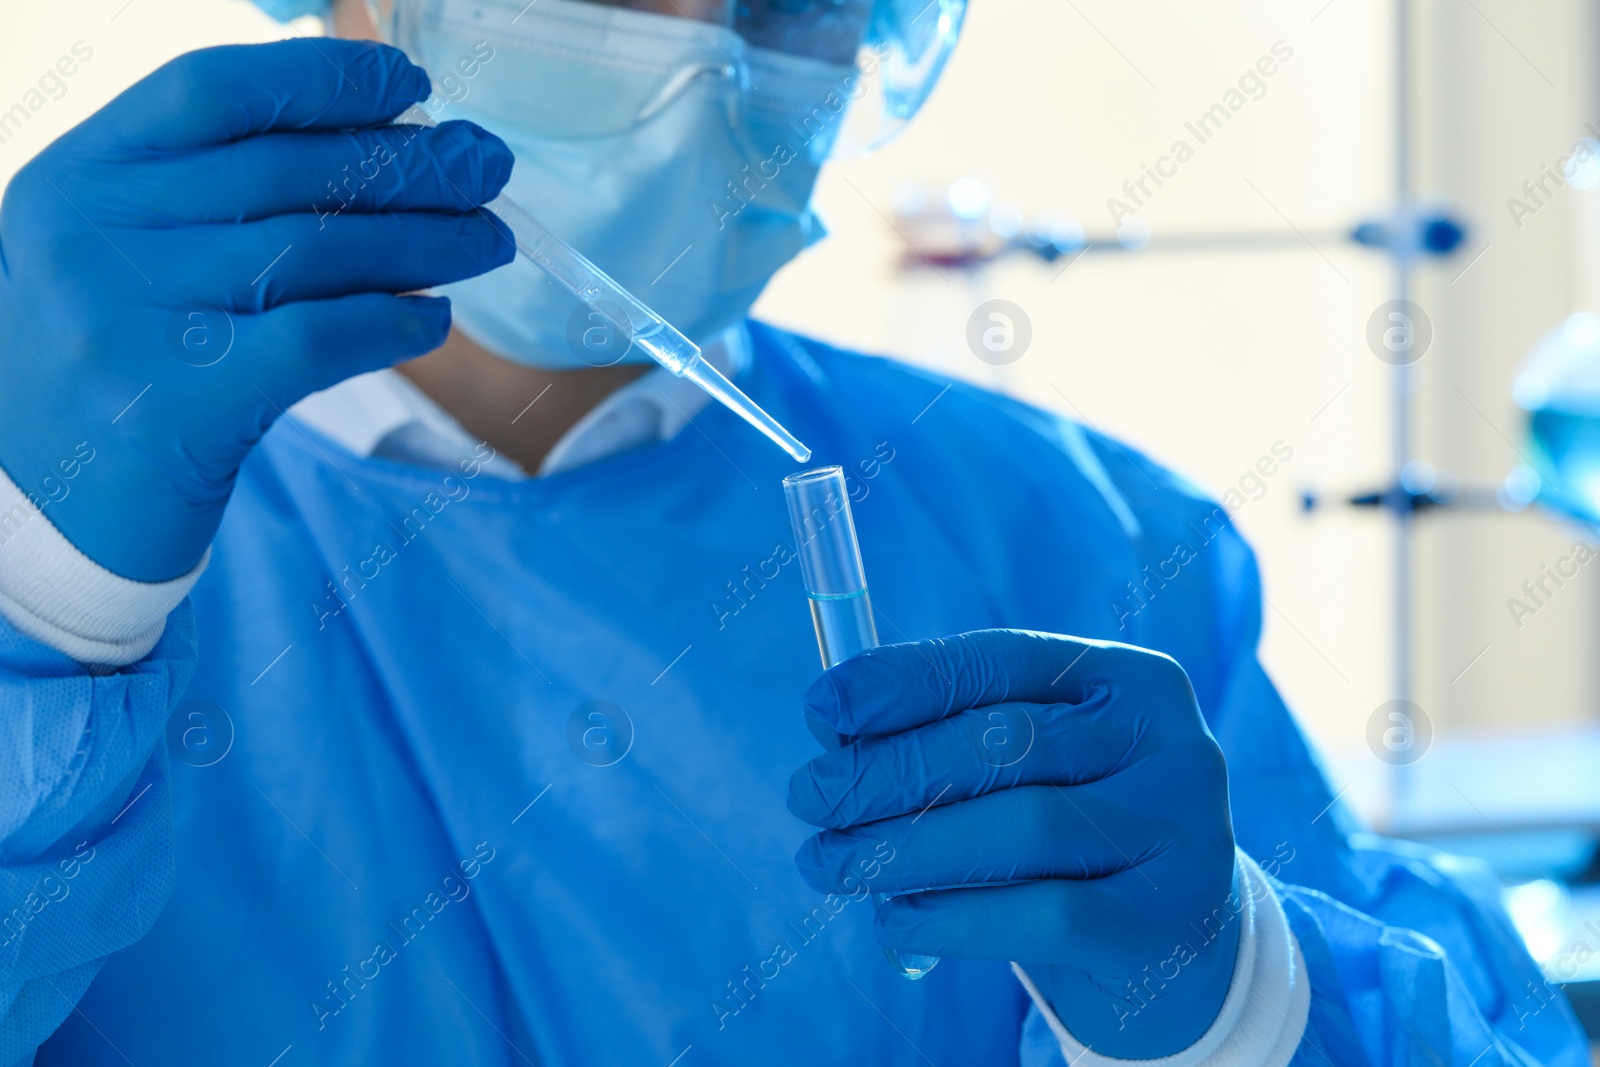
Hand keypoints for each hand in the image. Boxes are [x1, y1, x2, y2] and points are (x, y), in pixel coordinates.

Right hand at [0, 40, 514, 580]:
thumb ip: (229, 200)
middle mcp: (92, 234)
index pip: (215, 89)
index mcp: (81, 174)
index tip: (409, 85)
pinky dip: (391, 323)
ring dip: (426, 242)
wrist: (49, 509)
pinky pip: (317, 339)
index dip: (323, 79)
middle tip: (486, 166)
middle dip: (408, 163)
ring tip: (488, 240)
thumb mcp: (141, 258)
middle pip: (287, 171)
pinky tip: (436, 320)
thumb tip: (396, 154)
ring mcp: (128, 319)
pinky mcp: (179, 404)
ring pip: (316, 251)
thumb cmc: (126, 364)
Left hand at [788, 629, 1239, 1058]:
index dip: (902, 680)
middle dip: (886, 770)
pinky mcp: (1164, 924)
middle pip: (1001, 742)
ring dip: (902, 846)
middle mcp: (1172, 745)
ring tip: (830, 863)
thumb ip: (953, 735)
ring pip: (1017, 826)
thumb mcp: (1035, 770)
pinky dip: (950, 917)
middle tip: (809, 798)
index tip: (821, 707)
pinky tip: (896, 920)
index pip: (1000, 661)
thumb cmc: (1077, 838)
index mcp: (1131, 680)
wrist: (1183, 953)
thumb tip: (834, 726)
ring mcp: (1180, 835)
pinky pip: (1039, 914)